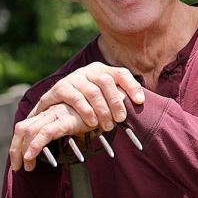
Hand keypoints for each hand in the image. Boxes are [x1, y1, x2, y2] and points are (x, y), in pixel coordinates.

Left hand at [10, 103, 93, 170]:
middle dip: (15, 149)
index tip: (21, 160)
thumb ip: (74, 133)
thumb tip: (73, 145)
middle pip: (22, 128)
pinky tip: (31, 157)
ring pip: (28, 131)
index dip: (19, 143)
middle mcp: (51, 112)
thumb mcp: (82, 126)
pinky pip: (44, 133)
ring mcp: (56, 114)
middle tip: (18, 166)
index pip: (27, 126)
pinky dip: (35, 146)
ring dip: (22, 151)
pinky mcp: (65, 120)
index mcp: (52, 113)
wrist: (113, 104)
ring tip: (25, 166)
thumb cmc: (100, 115)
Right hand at [28, 62, 144, 131]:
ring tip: (107, 126)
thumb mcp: (104, 98)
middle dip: (116, 102)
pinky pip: (75, 98)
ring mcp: (74, 78)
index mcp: (103, 70)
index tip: (140, 101)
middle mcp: (89, 71)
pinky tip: (91, 122)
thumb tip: (141, 104)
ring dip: (102, 110)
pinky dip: (85, 111)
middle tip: (120, 119)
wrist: (55, 105)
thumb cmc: (87, 104)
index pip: (121, 73)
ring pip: (92, 91)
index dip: (132, 86)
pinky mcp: (59, 87)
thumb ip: (119, 98)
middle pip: (107, 82)